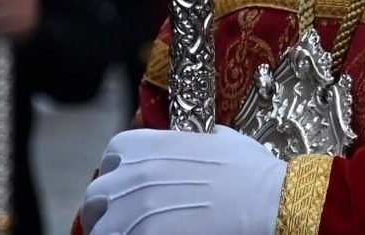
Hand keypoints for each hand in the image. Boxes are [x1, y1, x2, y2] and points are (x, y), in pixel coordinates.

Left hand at [81, 126, 285, 234]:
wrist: (268, 200)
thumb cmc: (250, 170)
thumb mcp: (219, 138)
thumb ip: (193, 139)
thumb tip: (194, 139)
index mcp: (148, 144)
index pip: (111, 159)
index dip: (119, 176)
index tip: (131, 191)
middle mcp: (132, 174)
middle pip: (96, 197)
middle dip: (107, 211)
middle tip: (128, 224)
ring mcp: (133, 210)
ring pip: (99, 229)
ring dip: (113, 231)